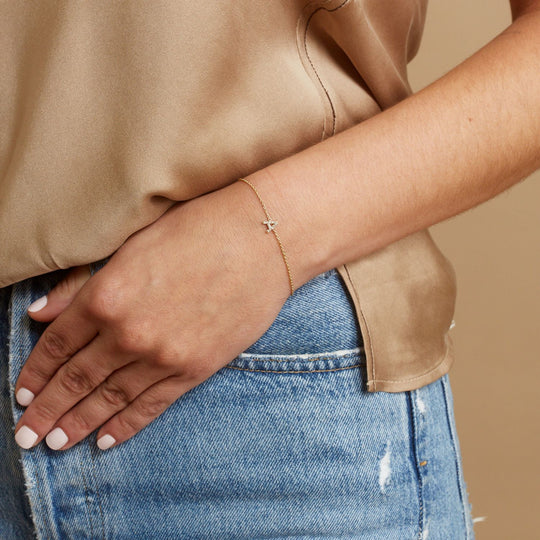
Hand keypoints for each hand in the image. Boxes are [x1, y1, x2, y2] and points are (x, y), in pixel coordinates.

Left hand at [13, 180, 289, 450]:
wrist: (262, 240)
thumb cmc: (198, 229)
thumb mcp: (133, 245)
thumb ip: (82, 284)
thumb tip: (39, 314)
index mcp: (106, 295)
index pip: (57, 345)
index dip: (35, 373)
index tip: (22, 394)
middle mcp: (128, 332)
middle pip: (76, 380)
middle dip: (46, 411)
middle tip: (25, 436)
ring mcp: (162, 355)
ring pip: (109, 399)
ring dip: (79, 424)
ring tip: (56, 444)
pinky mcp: (195, 369)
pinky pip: (151, 405)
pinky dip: (126, 425)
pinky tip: (106, 440)